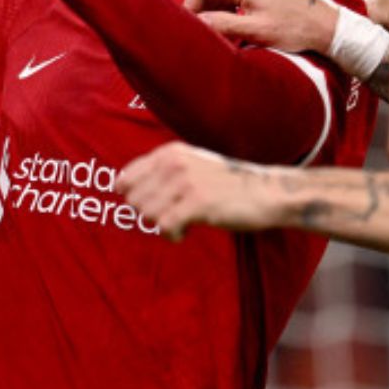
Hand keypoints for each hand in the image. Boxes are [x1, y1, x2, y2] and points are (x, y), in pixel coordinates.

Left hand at [118, 142, 282, 240]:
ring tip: (182, 222)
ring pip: (146, 214)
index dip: (135, 199)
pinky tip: (186, 232)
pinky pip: (163, 226)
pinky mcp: (198, 202)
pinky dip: (172, 235)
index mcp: (169, 152)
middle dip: (149, 214)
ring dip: (161, 225)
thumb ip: (161, 172)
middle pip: (133, 200)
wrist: (266, 193)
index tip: (157, 206)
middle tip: (172, 216)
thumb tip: (122, 188)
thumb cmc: (226, 185)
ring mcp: (186, 181)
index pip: (125, 179)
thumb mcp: (191, 165)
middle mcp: (174, 162)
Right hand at [185, 0, 338, 53]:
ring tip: (218, 36)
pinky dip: (228, 11)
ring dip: (215, 12)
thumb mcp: (255, 31)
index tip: (191, 29)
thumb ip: (223, 25)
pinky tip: (234, 30)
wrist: (327, 26)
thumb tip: (197, 23)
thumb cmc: (295, 29)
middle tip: (202, 34)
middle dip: (201, 10)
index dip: (190, 7)